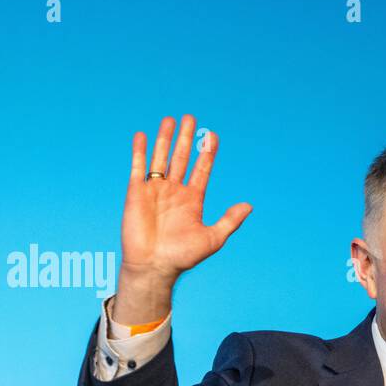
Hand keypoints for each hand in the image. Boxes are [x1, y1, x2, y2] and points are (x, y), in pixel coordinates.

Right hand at [115, 114, 252, 322]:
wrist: (154, 266)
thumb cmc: (183, 256)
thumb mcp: (213, 238)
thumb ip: (230, 220)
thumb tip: (249, 205)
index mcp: (193, 200)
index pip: (202, 170)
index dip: (207, 153)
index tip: (213, 135)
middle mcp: (174, 191)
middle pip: (182, 158)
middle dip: (187, 139)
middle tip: (191, 118)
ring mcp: (155, 190)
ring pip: (160, 158)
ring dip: (165, 139)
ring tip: (170, 120)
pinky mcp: (136, 193)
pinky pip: (138, 167)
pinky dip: (139, 151)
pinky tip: (142, 135)